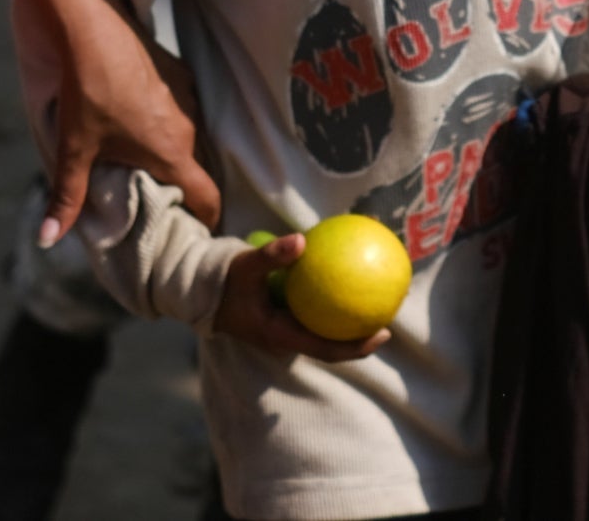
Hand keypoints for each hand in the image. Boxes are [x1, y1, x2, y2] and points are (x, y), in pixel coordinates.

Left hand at [15, 0, 221, 242]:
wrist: (92, 28)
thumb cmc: (86, 93)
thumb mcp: (73, 149)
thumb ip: (66, 198)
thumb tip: (47, 239)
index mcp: (172, 153)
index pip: (208, 198)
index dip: (206, 220)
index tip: (193, 231)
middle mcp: (190, 127)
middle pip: (196, 169)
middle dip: (181, 188)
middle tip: (156, 199)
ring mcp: (188, 96)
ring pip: (189, 137)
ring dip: (173, 151)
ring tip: (142, 158)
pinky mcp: (180, 72)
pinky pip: (182, 108)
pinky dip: (167, 120)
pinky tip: (137, 116)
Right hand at [213, 232, 392, 362]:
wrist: (200, 291)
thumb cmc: (224, 280)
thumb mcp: (246, 266)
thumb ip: (272, 256)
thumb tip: (302, 240)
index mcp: (280, 336)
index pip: (325, 349)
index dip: (356, 347)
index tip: (384, 334)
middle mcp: (285, 339)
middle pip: (331, 345)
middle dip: (360, 335)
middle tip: (389, 317)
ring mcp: (284, 331)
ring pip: (323, 332)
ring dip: (347, 322)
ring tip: (375, 301)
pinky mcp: (282, 319)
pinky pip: (313, 315)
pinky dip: (331, 304)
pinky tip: (345, 282)